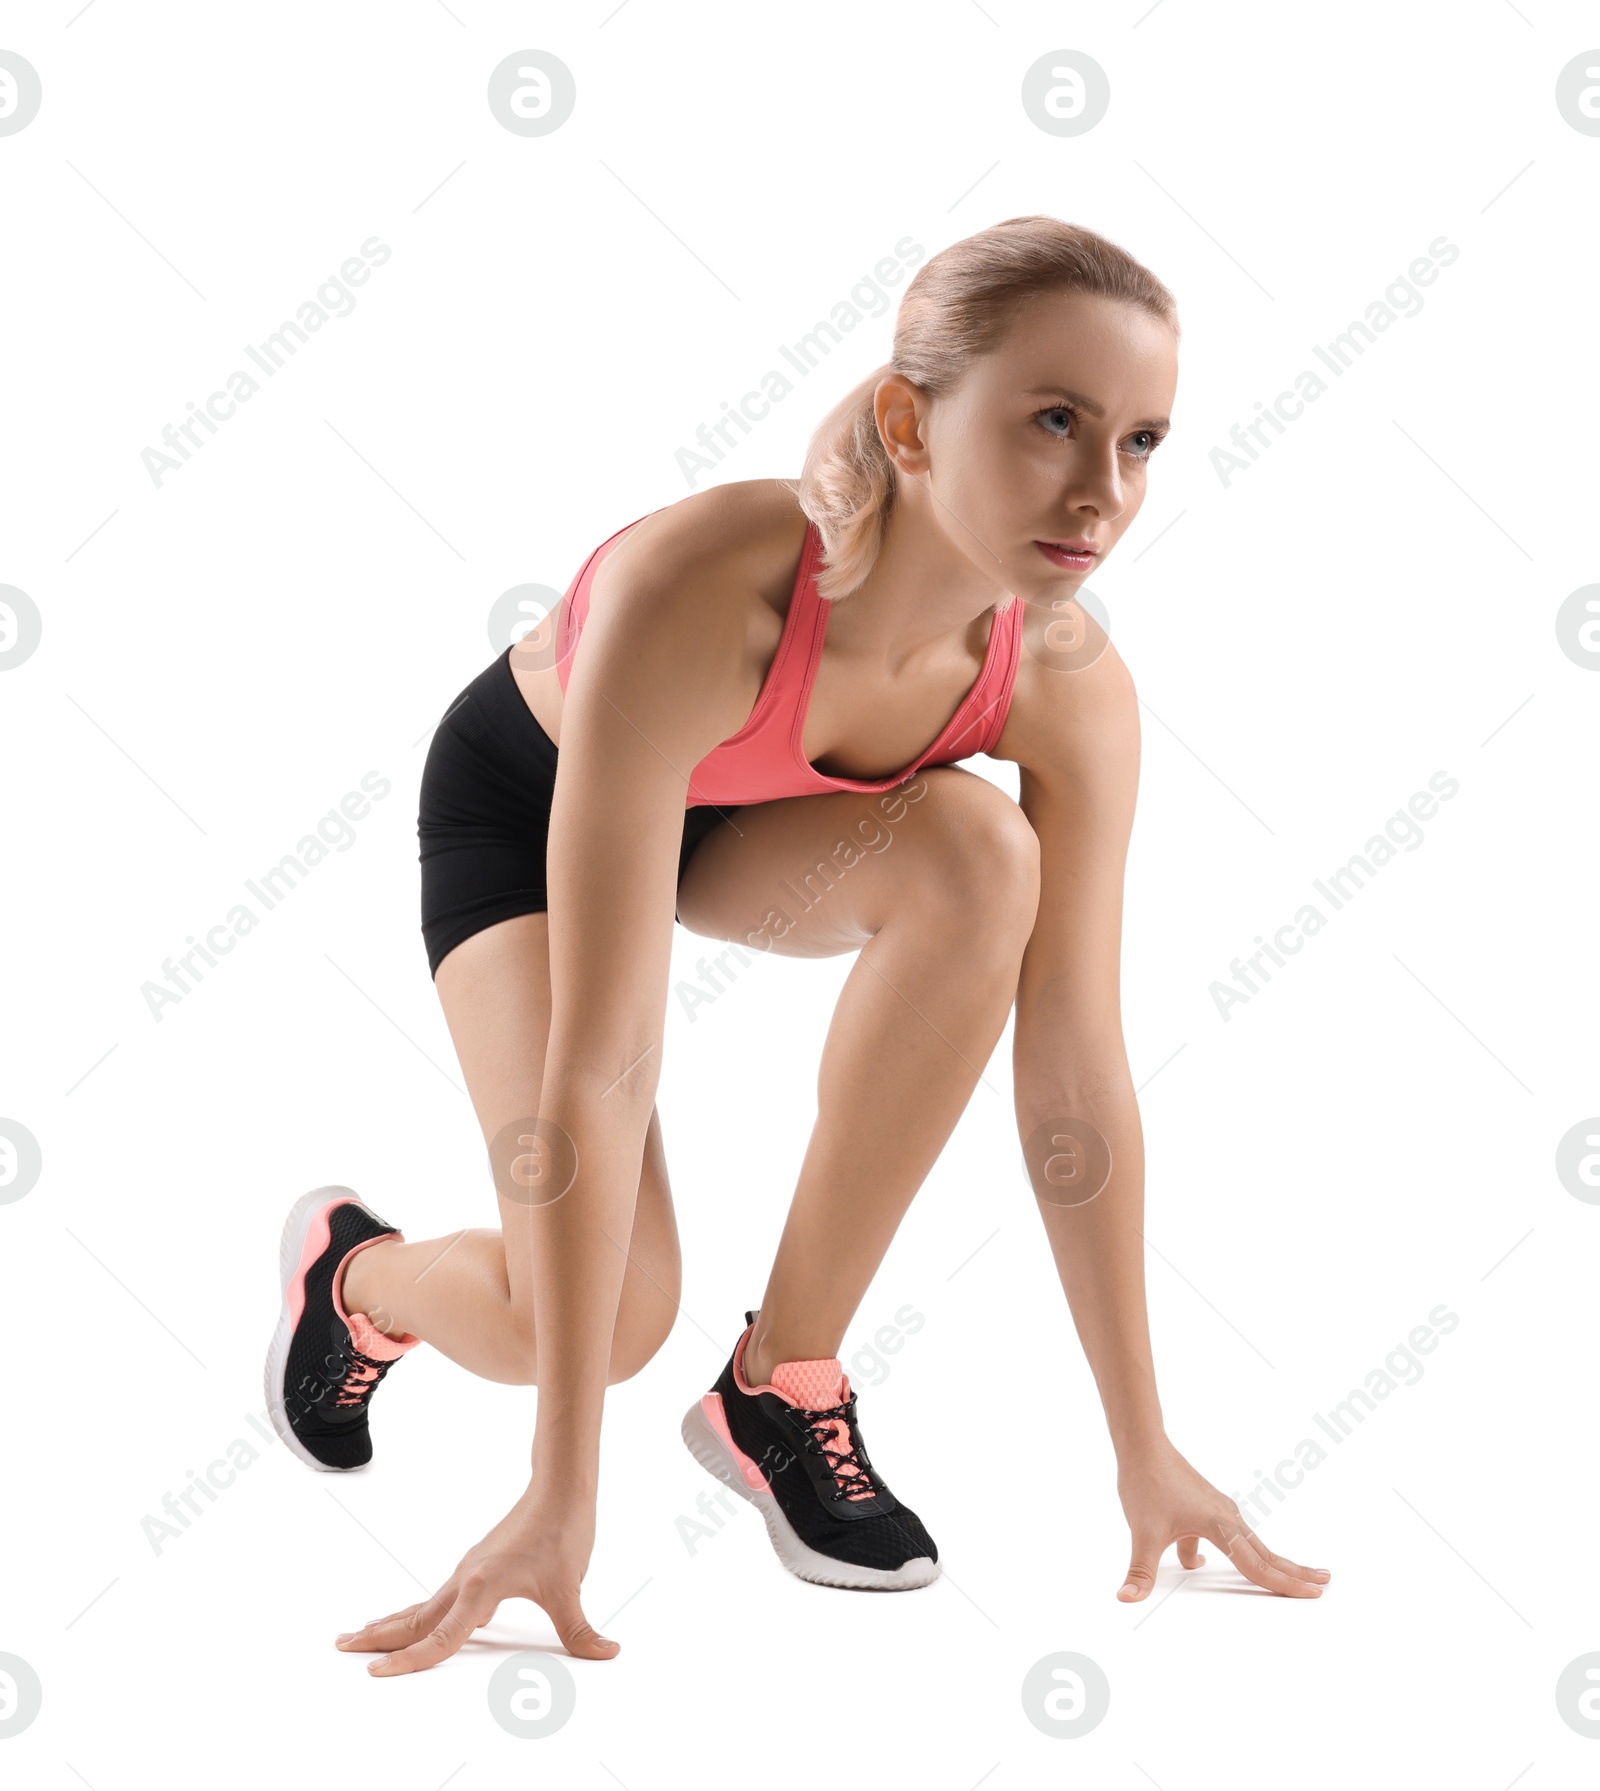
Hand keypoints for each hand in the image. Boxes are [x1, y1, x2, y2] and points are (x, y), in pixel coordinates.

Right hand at [334, 1489, 620, 1675]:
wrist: (560, 1487)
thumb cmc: (562, 1530)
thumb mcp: (571, 1587)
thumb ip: (583, 1630)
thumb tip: (608, 1651)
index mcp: (482, 1587)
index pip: (441, 1637)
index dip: (409, 1661)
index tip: (376, 1674)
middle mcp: (466, 1579)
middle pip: (414, 1617)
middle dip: (378, 1636)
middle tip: (340, 1648)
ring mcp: (467, 1571)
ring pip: (421, 1605)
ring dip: (390, 1622)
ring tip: (359, 1635)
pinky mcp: (475, 1567)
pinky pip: (437, 1597)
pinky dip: (416, 1611)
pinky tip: (411, 1619)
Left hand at [1113, 1436, 1329, 1602]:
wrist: (1143, 1446)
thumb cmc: (1146, 1484)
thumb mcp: (1142, 1533)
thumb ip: (1139, 1571)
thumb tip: (1126, 1598)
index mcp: (1219, 1526)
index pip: (1256, 1566)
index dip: (1284, 1585)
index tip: (1312, 1595)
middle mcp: (1227, 1517)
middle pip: (1266, 1553)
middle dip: (1294, 1572)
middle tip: (1325, 1584)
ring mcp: (1220, 1509)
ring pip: (1252, 1543)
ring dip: (1273, 1561)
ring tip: (1297, 1573)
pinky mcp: (1209, 1506)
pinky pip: (1233, 1534)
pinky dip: (1243, 1550)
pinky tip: (1204, 1560)